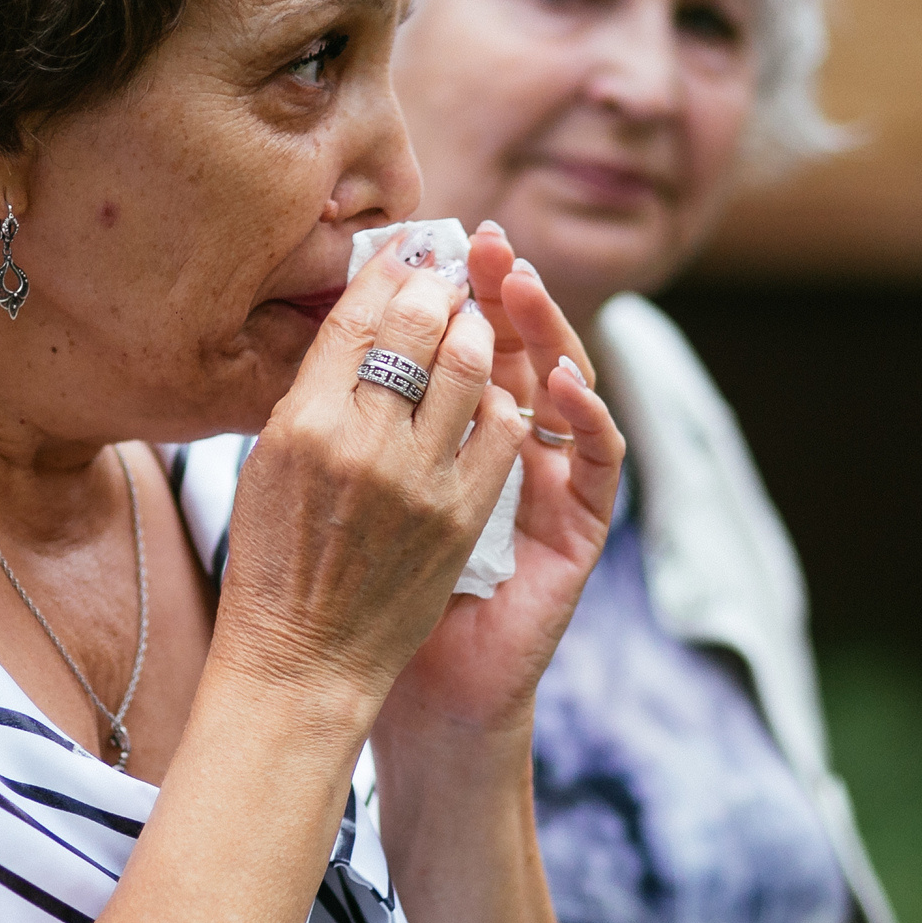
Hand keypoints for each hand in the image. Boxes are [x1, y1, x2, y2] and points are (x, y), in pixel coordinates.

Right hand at [212, 226, 527, 708]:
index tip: (403, 252)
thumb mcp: (268, 465)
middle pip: (418, 329)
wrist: (305, 659)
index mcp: (303, 424)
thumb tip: (357, 327)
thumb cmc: (274, 562)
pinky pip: (498, 433)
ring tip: (473, 322)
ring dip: (477, 332)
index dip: (385, 275)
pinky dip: (497, 401)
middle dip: (438, 289)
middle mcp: (362, 443)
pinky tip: (491, 393)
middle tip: (445, 276)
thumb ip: (312, 395)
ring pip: (469, 369)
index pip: (356, 320)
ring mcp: (419, 480)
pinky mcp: (461, 516)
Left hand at [380, 220, 623, 733]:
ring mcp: (548, 486)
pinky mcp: (578, 530)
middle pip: (521, 349)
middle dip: (504, 291)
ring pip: (570, 387)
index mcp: (448, 428)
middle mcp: (504, 447)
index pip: (464, 337)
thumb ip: (348, 407)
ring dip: (550, 331)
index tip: (425, 239)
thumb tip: (321, 316)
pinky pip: (600, 462)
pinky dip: (589, 415)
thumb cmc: (347, 584)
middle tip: (484, 243)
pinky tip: (561, 378)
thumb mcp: (339, 477)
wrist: (367, 682)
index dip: (452, 289)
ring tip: (520, 287)